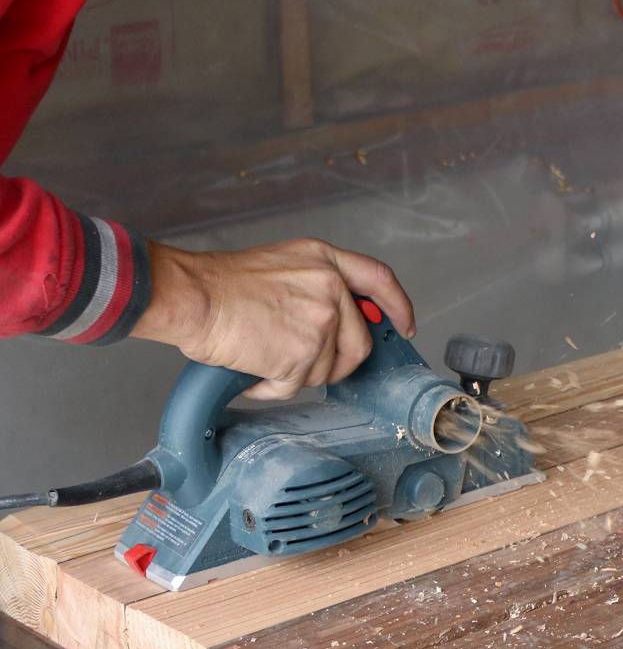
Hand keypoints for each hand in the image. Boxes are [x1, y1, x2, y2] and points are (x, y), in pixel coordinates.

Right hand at [132, 239, 416, 399]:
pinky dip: (272, 387)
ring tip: (262, 359)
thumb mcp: (283, 263)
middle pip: (358, 343)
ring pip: (326, 370)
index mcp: (325, 261)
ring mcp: (321, 321)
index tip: (404, 324)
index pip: (381, 280)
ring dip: (295, 374)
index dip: (398, 305)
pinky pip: (296, 385)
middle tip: (300, 363)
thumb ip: (318, 283)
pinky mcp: (303, 353)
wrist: (192, 296)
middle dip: (333, 363)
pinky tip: (253, 372)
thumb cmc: (220, 283)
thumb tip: (340, 315)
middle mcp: (331, 288)